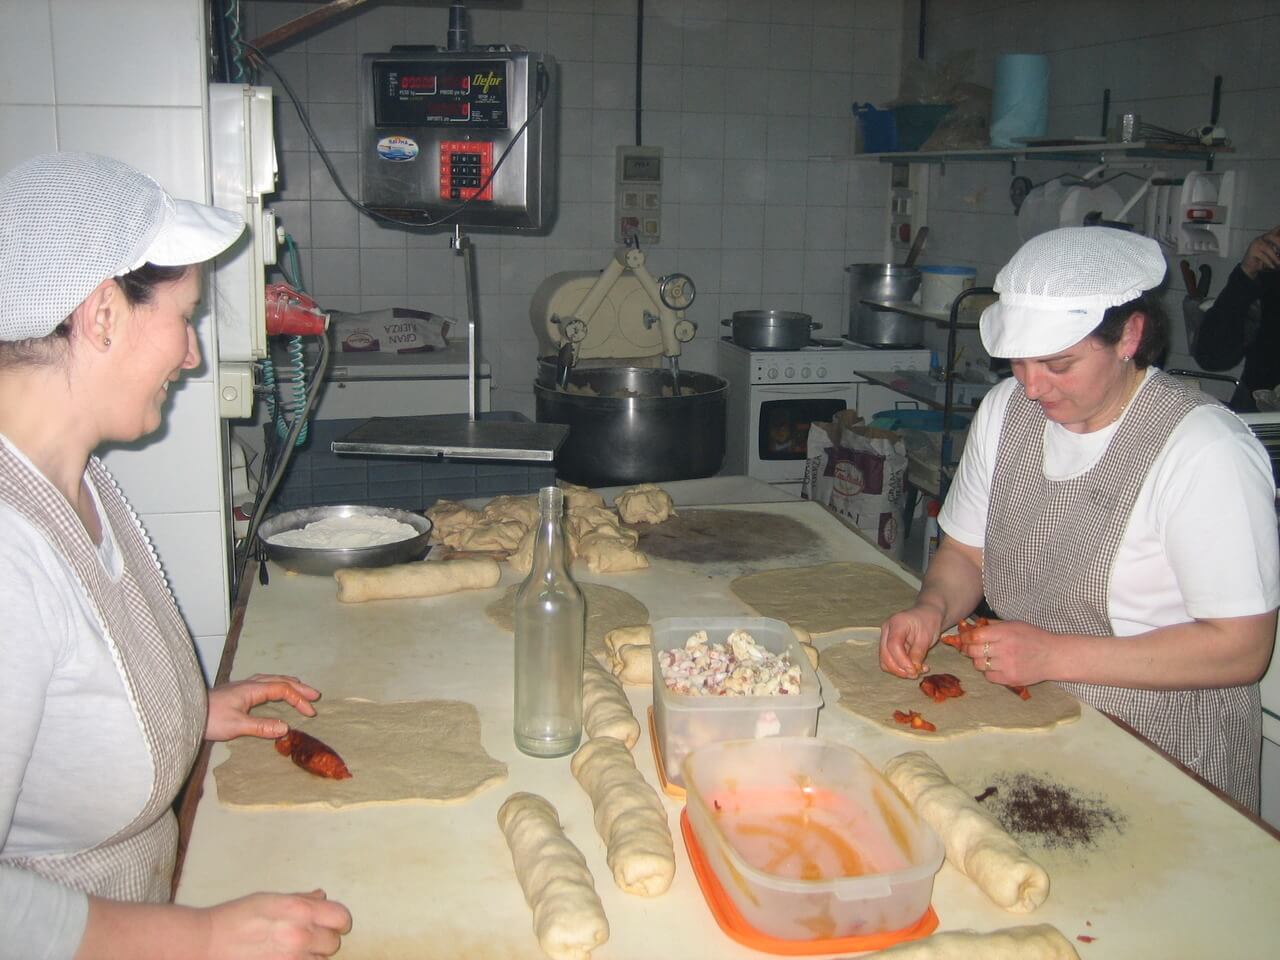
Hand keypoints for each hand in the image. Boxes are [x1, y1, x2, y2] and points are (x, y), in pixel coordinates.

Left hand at [205, 674, 319, 741]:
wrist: (184, 713)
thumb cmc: (209, 719)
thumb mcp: (236, 726)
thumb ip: (261, 726)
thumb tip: (286, 728)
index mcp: (252, 689)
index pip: (282, 689)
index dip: (299, 699)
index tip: (310, 712)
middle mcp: (249, 684)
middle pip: (279, 680)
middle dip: (299, 687)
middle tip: (315, 695)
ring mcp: (241, 686)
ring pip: (271, 679)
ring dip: (288, 683)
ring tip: (299, 688)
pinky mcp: (236, 691)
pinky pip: (263, 682)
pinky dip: (276, 684)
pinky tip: (273, 690)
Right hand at [205, 890, 351, 958]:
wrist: (207, 944)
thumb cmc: (236, 917)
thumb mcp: (270, 899)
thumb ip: (300, 899)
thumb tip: (322, 898)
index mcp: (299, 911)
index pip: (341, 918)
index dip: (338, 920)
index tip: (330, 922)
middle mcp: (300, 937)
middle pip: (334, 943)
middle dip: (324, 939)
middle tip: (306, 936)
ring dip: (311, 956)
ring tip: (290, 949)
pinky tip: (283, 958)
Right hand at [879, 605, 944, 678]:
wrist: (927, 615)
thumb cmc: (928, 622)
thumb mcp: (927, 637)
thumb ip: (918, 652)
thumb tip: (912, 669)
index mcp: (896, 623)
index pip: (893, 645)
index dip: (902, 661)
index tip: (914, 671)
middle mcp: (886, 630)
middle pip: (885, 654)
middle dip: (898, 669)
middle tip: (914, 675)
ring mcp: (885, 638)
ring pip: (884, 660)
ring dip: (899, 670)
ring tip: (916, 671)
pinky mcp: (887, 646)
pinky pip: (889, 660)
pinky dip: (899, 668)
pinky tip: (913, 668)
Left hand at [960, 619, 1055, 685]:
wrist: (1054, 656)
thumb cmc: (1034, 637)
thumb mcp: (1014, 624)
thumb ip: (992, 625)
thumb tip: (971, 627)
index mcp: (1005, 633)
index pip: (975, 636)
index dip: (965, 637)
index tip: (963, 638)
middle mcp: (1005, 650)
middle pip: (973, 651)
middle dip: (967, 649)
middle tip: (968, 647)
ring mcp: (1007, 666)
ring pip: (978, 665)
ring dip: (978, 660)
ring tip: (985, 656)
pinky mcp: (1010, 679)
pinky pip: (988, 676)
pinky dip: (988, 671)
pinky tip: (994, 666)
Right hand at [1241, 226, 1279, 278]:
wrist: (1249, 267)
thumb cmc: (1262, 259)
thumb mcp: (1272, 252)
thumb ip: (1277, 248)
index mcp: (1267, 237)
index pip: (1275, 230)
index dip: (1278, 228)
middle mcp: (1261, 238)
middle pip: (1272, 237)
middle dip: (1279, 243)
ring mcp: (1255, 244)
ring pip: (1268, 248)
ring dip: (1275, 257)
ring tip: (1279, 263)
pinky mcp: (1252, 251)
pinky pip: (1263, 256)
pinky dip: (1269, 262)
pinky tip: (1272, 266)